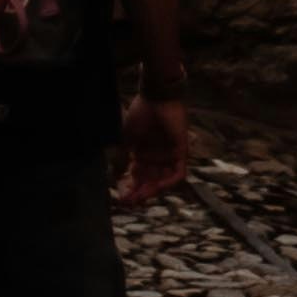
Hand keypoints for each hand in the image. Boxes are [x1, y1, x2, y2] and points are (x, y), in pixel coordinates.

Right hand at [117, 89, 189, 205]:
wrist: (156, 94)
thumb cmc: (141, 112)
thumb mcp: (126, 138)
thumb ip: (122, 157)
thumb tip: (116, 176)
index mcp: (144, 153)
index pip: (137, 177)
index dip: (129, 187)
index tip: (120, 197)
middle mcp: (157, 157)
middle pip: (149, 182)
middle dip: (138, 193)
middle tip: (128, 202)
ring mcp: (169, 155)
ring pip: (162, 181)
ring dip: (151, 191)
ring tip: (139, 197)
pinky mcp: (181, 151)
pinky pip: (178, 173)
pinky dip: (168, 182)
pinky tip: (155, 187)